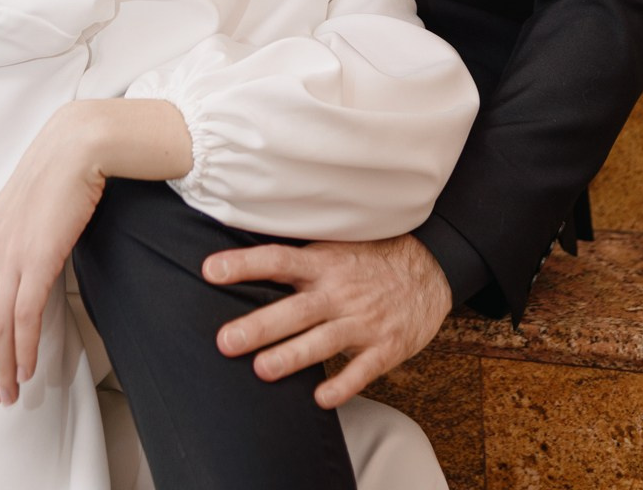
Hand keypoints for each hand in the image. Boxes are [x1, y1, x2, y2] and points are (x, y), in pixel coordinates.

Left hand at [0, 107, 105, 406]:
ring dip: (2, 367)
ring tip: (10, 393)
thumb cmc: (52, 179)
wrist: (74, 149)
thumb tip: (13, 282)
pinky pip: (25, 318)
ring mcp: (11, 258)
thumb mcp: (17, 216)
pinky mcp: (39, 260)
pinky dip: (23, 349)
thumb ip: (8, 248)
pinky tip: (28, 369)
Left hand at [203, 234, 451, 407]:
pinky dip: (343, 385)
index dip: (244, 264)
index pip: (277, 260)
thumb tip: (247, 251)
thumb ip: (300, 255)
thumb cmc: (373, 257)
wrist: (431, 268)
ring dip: (292, 357)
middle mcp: (339, 291)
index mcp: (323, 262)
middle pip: (294, 310)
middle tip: (226, 341)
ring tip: (262, 370)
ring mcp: (362, 320)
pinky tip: (321, 398)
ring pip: (322, 342)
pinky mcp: (385, 346)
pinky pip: (362, 369)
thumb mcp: (337, 244)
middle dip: (260, 326)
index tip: (210, 271)